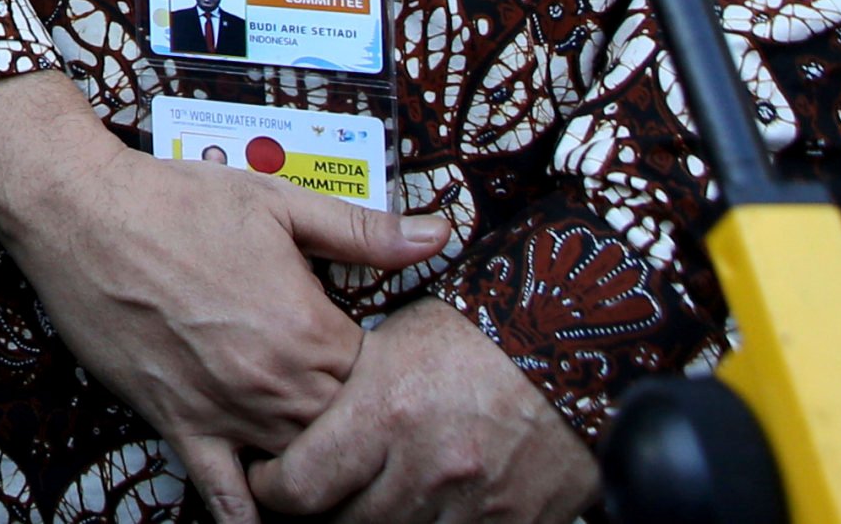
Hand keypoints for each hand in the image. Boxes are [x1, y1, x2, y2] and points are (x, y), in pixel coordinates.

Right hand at [0, 157, 450, 523]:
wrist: (80, 211)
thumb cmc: (175, 199)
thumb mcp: (278, 202)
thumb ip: (363, 230)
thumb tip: (439, 233)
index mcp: (310, 331)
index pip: (382, 385)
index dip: (387, 379)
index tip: (380, 366)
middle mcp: (275, 382)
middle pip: (346, 434)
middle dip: (356, 425)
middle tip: (355, 413)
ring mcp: (226, 410)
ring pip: (297, 468)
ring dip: (313, 464)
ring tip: (323, 458)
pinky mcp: (178, 423)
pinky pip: (222, 493)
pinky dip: (248, 515)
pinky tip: (266, 516)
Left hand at [245, 300, 595, 523]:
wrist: (571, 345)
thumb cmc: (473, 334)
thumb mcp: (388, 343)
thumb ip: (340, 391)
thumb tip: (287, 419)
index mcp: (386, 413)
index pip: (300, 486)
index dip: (273, 488)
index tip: (269, 479)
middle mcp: (428, 466)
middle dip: (320, 511)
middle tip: (314, 493)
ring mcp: (476, 503)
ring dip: (374, 521)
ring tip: (363, 500)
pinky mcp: (517, 523)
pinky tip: (419, 511)